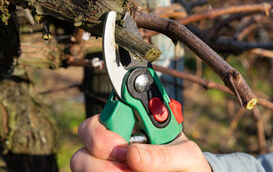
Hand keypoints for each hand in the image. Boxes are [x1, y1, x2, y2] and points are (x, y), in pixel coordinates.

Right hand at [70, 115, 211, 171]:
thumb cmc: (186, 166)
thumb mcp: (186, 156)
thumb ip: (165, 154)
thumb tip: (133, 155)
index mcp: (137, 122)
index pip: (108, 111)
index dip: (109, 123)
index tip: (124, 143)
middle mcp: (116, 137)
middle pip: (86, 132)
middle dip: (102, 148)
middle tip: (128, 164)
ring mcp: (106, 159)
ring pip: (81, 160)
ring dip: (104, 169)